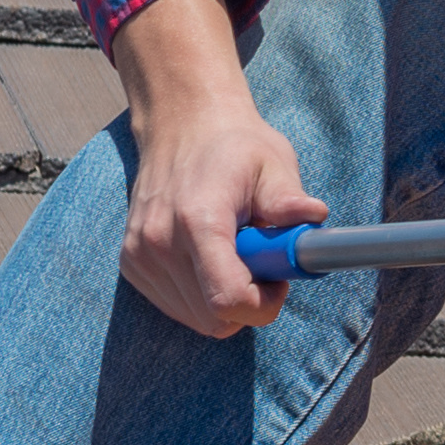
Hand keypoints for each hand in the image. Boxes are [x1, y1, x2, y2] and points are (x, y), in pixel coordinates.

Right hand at [106, 0, 324, 334]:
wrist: (182, 126)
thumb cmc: (234, 147)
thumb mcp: (272, 163)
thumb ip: (288, 199)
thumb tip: (313, 217)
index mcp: (197, 219)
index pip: (227, 300)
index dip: (264, 304)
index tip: (278, 279)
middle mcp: (160, 242)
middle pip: (215, 319)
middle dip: (250, 302)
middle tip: (263, 262)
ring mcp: (140, 255)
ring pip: (197, 319)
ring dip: (225, 300)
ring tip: (236, 253)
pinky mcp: (131, 263)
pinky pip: (178, 307)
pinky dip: (202, 296)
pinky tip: (210, 256)